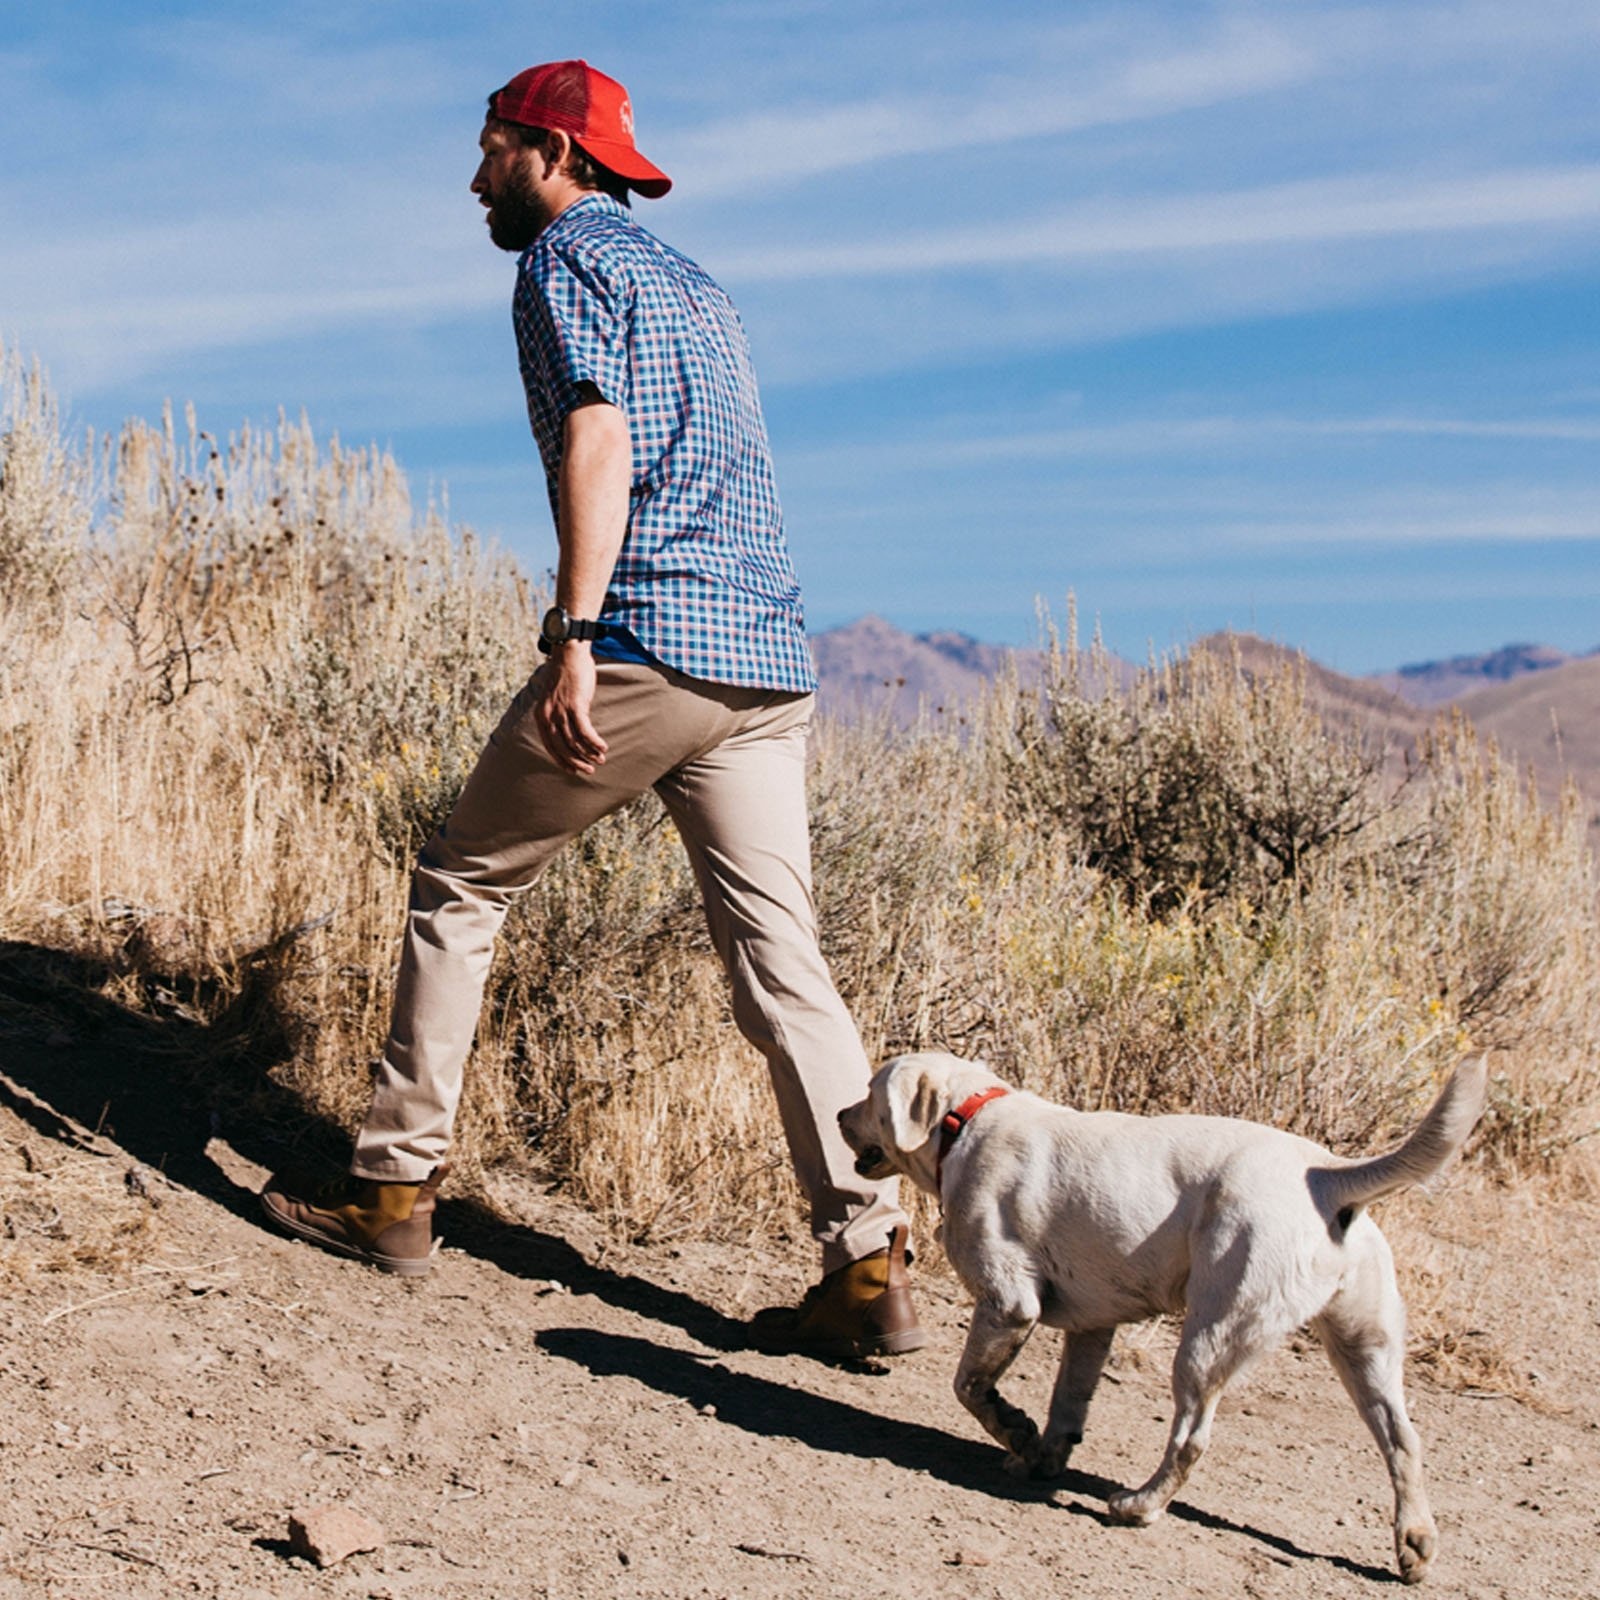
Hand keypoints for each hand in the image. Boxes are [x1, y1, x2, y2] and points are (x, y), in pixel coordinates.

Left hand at [534, 648, 608, 774]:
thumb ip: (557, 714)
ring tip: (600, 759)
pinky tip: (603, 748)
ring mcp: (561, 710)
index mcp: (541, 716)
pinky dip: (594, 742)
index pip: (550, 746)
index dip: (562, 761)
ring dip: (589, 754)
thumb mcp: (555, 698)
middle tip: (589, 770)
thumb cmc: (565, 675)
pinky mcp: (576, 705)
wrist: (569, 654)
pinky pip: (585, 731)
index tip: (573, 770)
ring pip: (575, 741)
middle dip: (577, 762)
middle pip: (562, 747)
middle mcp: (548, 715)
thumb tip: (569, 732)